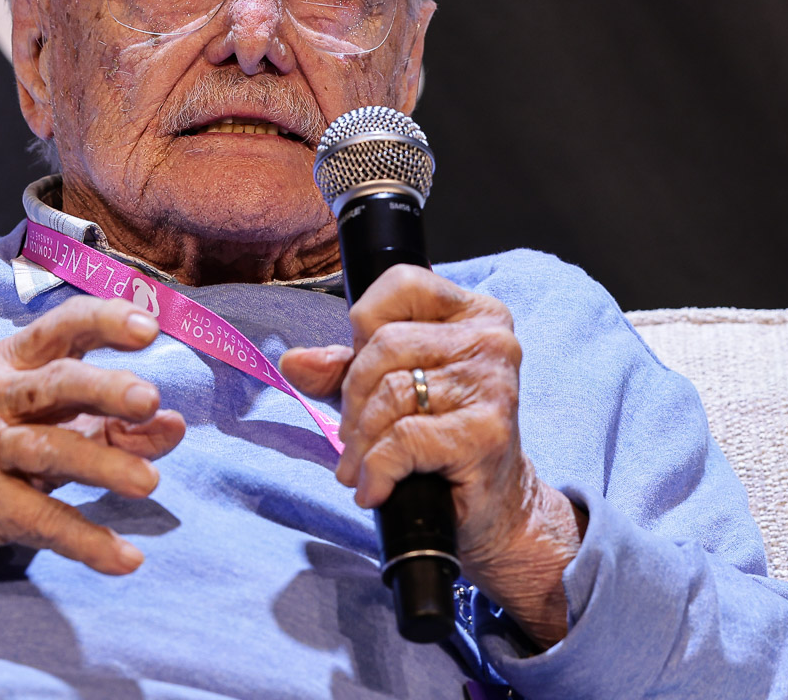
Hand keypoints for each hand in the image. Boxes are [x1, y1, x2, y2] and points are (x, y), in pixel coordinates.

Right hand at [0, 296, 185, 578]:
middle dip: (105, 388)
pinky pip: (40, 521)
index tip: (150, 329)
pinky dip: (87, 541)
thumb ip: (121, 421)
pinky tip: (127, 559)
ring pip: (47, 450)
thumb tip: (174, 425)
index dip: (104, 321)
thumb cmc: (4, 437)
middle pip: (55, 383)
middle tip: (149, 399)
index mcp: (17, 360)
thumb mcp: (57, 417)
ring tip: (149, 483)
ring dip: (102, 464)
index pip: (63, 327)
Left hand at [280, 265, 584, 644]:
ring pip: (390, 392)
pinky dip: (376, 469)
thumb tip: (294, 362)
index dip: (364, 327)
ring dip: (360, 439)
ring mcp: (493, 384)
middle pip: (386, 343)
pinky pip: (403, 439)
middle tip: (351, 436)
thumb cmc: (441, 440)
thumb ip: (340, 370)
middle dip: (352, 395)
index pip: (402, 283)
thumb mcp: (384, 392)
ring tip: (360, 465)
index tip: (360, 368)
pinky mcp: (486, 432)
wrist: (492, 505)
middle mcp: (490, 339)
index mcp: (473, 312)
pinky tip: (375, 487)